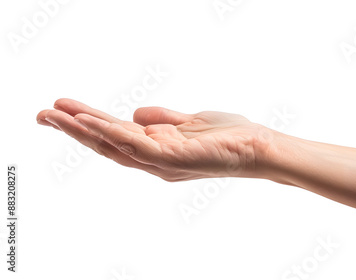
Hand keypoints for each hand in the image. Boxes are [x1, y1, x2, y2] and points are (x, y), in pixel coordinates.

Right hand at [36, 98, 272, 180]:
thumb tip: (134, 113)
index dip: (88, 123)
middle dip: (74, 129)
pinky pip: (136, 146)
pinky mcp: (174, 159)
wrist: (258, 147)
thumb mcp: (189, 122)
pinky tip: (91, 122)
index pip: (115, 136)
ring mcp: (162, 162)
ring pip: (115, 146)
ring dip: (83, 130)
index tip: (64, 107)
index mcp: (157, 149)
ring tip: (55, 115)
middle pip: (107, 144)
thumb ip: (162, 119)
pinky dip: (111, 134)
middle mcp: (154, 159)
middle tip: (42, 113)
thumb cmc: (229, 136)